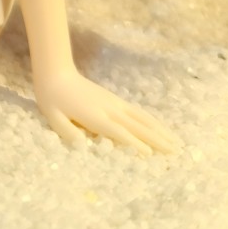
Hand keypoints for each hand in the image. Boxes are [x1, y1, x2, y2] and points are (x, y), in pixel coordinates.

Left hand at [33, 67, 182, 154]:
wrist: (56, 73)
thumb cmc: (52, 99)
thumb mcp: (53, 118)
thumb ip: (68, 132)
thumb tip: (83, 146)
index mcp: (94, 116)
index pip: (118, 132)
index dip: (133, 143)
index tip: (149, 155)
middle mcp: (109, 110)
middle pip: (137, 126)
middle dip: (156, 140)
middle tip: (175, 152)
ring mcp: (114, 103)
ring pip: (142, 118)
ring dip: (159, 130)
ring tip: (175, 142)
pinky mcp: (115, 99)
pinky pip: (137, 111)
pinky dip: (151, 120)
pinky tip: (159, 127)